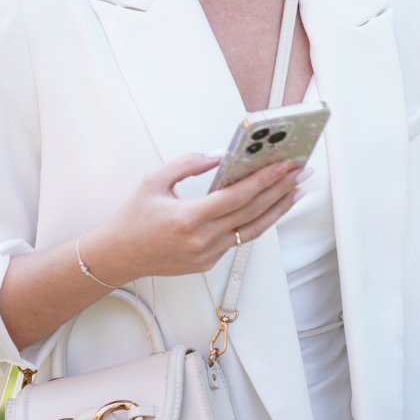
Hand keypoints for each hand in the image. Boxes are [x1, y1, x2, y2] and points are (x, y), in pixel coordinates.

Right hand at [80, 152, 304, 286]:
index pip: (237, 197)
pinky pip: (238, 239)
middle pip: (252, 213)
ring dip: (277, 209)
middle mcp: (202, 241)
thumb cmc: (134, 216)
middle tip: (301, 173)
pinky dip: (257, 221)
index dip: (264, 180)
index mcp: (188, 219)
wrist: (119, 256)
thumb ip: (188, 164)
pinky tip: (270, 207)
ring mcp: (207, 255)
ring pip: (252, 230)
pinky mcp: (208, 263)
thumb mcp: (154, 180)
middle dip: (280, 190)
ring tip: (296, 190)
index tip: (284, 165)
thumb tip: (221, 156)